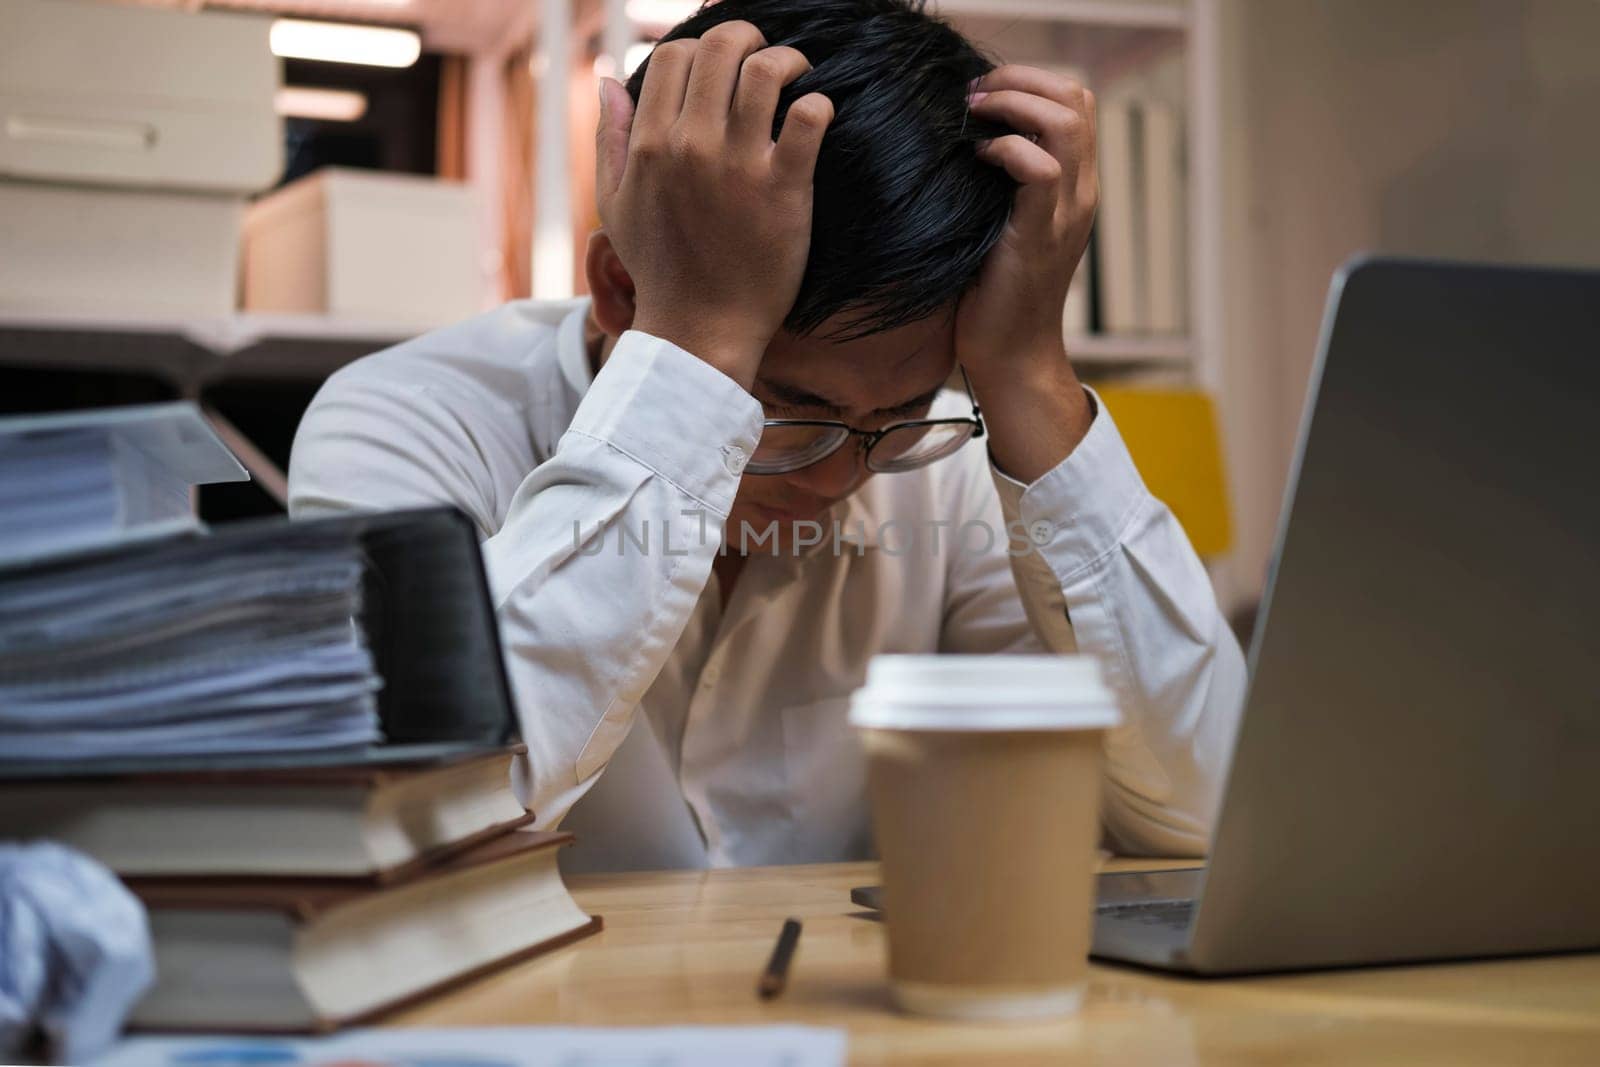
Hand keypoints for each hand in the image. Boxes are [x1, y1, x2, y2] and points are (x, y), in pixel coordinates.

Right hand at [595, 21, 833, 389]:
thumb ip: (611, 139)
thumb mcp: (616, 206)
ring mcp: (739, 166)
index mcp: (650, 145)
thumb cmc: (660, 270)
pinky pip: (809, 117)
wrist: (699, 331)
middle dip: (747, 36)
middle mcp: (691, 146)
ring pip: (766, 71)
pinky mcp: (784, 189)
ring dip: (787, 60)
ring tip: (798, 75)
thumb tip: (612, 81)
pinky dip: (818, 104)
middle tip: (763, 53)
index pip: (674, 55)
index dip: (699, 47)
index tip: (719, 65)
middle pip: (721, 48)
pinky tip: (816, 116)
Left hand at [955, 66, 1098, 479]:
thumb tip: (960, 140)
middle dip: (1020, 81)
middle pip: (1077, 99)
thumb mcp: (999, 225)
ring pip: (1066, 122)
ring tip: (975, 116)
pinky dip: (1007, 150)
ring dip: (1014, 105)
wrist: (1010, 356)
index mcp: (1074, 187)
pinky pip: (1040, 170)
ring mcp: (1066, 213)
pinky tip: (978, 159)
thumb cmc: (992, 295)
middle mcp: (1080, 193)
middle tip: (974, 96)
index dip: (1031, 81)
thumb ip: (997, 184)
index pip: (1076, 103)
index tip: (982, 94)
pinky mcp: (1040, 236)